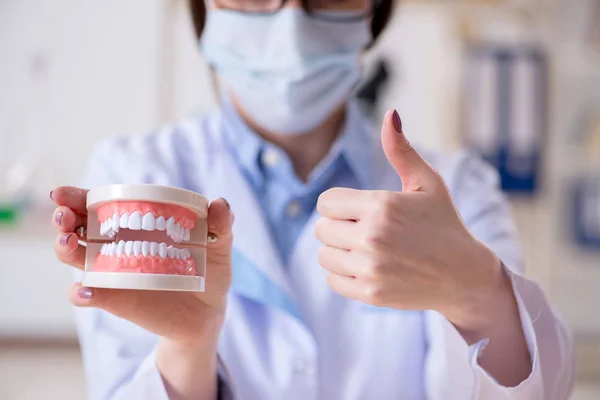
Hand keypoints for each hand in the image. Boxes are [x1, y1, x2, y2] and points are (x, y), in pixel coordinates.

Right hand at [51, 187, 233, 343]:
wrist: (209, 312)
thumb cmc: (210, 270)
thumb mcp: (220, 245)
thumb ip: (222, 224)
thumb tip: (220, 204)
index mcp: (138, 223)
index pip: (102, 204)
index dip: (78, 196)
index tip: (63, 194)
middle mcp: (117, 244)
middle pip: (79, 225)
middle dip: (64, 217)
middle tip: (64, 216)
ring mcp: (113, 271)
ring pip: (75, 256)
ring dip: (64, 248)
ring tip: (68, 243)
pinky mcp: (116, 299)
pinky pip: (88, 296)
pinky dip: (81, 293)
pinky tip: (88, 290)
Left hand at [315, 109, 510, 332]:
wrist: (464, 275)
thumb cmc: (443, 224)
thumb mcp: (427, 183)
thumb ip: (401, 151)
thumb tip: (390, 113)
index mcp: (382, 205)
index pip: (326, 202)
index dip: (341, 204)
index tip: (360, 209)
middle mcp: (373, 236)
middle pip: (321, 228)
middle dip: (339, 226)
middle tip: (364, 229)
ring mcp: (371, 267)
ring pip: (324, 254)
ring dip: (340, 251)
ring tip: (367, 248)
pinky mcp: (370, 293)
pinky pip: (333, 280)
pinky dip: (345, 274)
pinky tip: (368, 267)